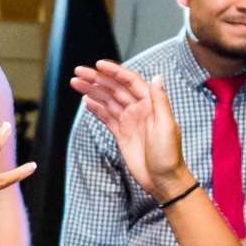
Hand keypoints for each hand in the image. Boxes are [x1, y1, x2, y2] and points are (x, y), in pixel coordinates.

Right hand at [74, 61, 186, 195]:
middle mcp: (139, 109)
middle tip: (78, 72)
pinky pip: (107, 117)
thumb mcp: (166, 125)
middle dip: (96, 79)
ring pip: (107, 101)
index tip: (98, 65)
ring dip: (92, 91)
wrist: (164, 180)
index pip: (129, 81)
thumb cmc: (169, 155)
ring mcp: (129, 121)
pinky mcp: (122, 134)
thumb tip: (157, 77)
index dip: (114, 72)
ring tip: (76, 83)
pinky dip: (96, 108)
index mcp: (150, 104)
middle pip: (114, 88)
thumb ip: (160, 100)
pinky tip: (86, 101)